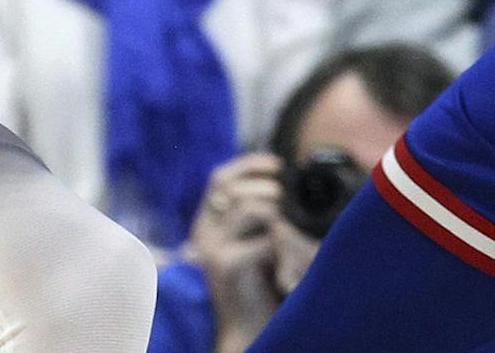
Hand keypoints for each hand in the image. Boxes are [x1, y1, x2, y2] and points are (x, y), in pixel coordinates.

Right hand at [186, 153, 283, 351]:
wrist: (247, 329)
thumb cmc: (257, 286)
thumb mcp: (253, 242)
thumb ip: (258, 217)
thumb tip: (283, 186)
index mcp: (207, 222)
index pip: (220, 178)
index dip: (249, 165)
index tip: (277, 164)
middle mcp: (203, 232)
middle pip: (231, 186)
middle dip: (266, 186)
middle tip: (287, 198)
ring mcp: (212, 248)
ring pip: (249, 208)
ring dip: (278, 213)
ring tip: (292, 229)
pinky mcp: (226, 266)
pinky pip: (263, 239)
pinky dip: (283, 244)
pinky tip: (288, 258)